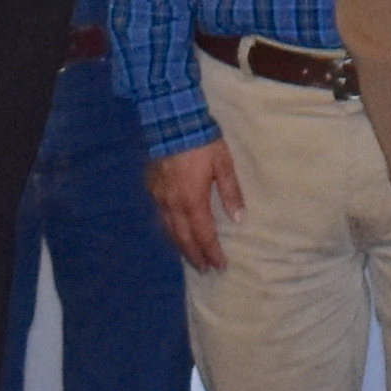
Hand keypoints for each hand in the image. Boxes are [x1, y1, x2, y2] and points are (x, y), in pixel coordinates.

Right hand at [148, 141, 244, 269]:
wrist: (171, 121)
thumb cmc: (202, 142)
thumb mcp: (224, 165)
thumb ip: (231, 193)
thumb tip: (240, 219)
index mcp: (193, 200)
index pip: (203, 235)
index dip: (212, 252)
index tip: (220, 266)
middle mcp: (173, 204)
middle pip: (184, 238)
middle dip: (195, 256)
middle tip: (205, 269)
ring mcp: (159, 197)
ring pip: (168, 230)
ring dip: (180, 246)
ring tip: (190, 257)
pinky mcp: (151, 188)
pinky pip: (160, 216)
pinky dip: (168, 230)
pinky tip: (174, 232)